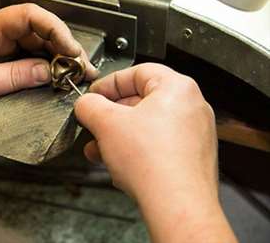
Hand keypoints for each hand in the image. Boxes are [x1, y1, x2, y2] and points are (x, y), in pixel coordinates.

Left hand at [0, 3, 97, 119]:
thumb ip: (13, 77)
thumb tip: (47, 71)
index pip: (30, 16)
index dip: (56, 30)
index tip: (71, 51)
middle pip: (38, 31)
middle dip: (62, 48)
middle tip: (80, 70)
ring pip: (34, 47)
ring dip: (53, 61)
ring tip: (70, 79)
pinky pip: (24, 61)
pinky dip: (39, 71)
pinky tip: (50, 83)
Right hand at [74, 63, 236, 242]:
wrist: (176, 205)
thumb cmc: (153, 162)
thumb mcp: (106, 124)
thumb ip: (89, 106)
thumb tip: (85, 104)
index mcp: (177, 88)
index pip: (136, 72)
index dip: (108, 83)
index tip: (93, 95)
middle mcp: (191, 107)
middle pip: (141, 101)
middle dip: (110, 116)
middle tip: (92, 123)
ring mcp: (194, 134)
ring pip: (147, 126)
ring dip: (118, 136)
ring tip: (98, 149)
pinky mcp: (191, 158)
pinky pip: (157, 145)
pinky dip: (135, 150)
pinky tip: (116, 164)